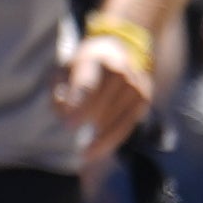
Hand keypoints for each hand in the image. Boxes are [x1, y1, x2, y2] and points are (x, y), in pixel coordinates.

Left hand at [48, 31, 154, 174]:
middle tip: (69, 131)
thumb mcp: (64, 68)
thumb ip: (58, 88)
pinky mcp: (144, 99)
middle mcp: (120, 73)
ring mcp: (136, 86)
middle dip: (85, 120)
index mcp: (98, 61)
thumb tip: (63, 110)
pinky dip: (111, 140)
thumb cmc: (83, 64)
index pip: (88, 86)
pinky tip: (96, 151)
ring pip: (116, 119)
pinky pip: (127, 125)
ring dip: (98, 135)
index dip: (79, 107)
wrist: (119, 50)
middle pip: (102, 105)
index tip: (68, 125)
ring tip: (83, 151)